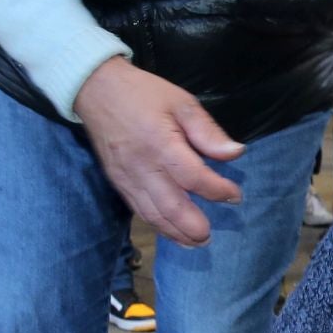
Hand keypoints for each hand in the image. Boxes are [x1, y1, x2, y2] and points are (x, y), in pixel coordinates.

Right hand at [72, 57, 242, 246]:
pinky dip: (158, 226)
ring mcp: (127, 178)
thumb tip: (236, 153)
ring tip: (197, 242)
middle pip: (171, 206)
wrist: (96, 90)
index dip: (217, 190)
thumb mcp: (182, 102)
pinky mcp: (118, 183)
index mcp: (161, 143)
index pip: (192, 177)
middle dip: (193, 226)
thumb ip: (208, 131)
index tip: (235, 195)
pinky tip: (173, 233)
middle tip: (211, 236)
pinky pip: (139, 211)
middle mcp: (142, 167)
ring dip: (176, 233)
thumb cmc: (144, 94)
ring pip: (153, 215)